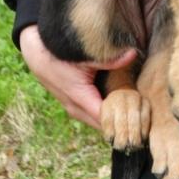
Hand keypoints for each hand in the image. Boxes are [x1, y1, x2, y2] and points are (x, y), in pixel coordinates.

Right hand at [18, 24, 136, 130]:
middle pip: (101, 123)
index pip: (103, 118)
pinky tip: (119, 111)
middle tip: (140, 124)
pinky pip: (91, 114)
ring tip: (133, 119)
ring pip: (96, 121)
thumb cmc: (61, 54)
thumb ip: (110, 58)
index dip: (121, 121)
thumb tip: (132, 54)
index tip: (139, 122)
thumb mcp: (86, 55)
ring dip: (111, 120)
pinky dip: (104, 114)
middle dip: (119, 124)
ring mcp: (72, 108)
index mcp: (79, 97)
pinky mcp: (73, 105)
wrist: (37, 54)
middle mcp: (75, 107)